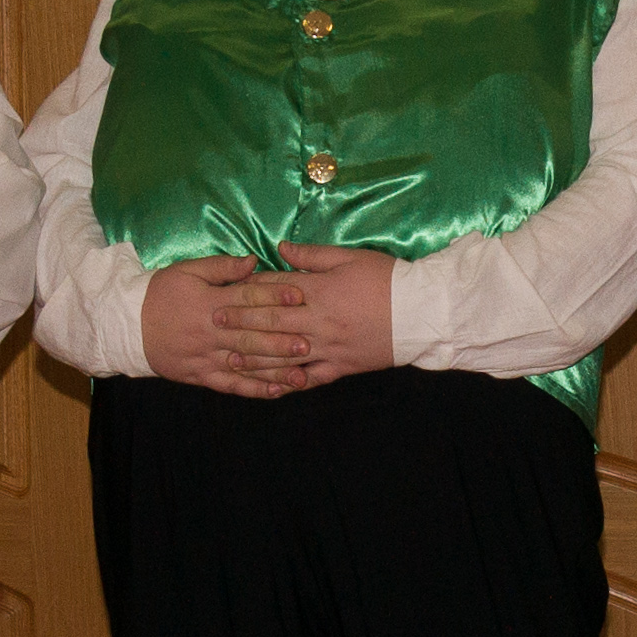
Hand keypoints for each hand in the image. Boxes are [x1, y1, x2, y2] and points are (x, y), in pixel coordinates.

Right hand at [143, 255, 311, 396]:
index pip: (245, 299)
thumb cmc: (160, 293)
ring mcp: (206, 358)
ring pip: (244, 366)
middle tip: (308, 343)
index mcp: (208, 304)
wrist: (126, 325)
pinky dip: (253, 390)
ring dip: (273, 371)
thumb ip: (221, 267)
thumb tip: (253, 262)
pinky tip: (275, 392)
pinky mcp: (201, 376)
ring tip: (300, 374)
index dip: (273, 297)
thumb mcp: (186, 271)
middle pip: (250, 337)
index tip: (299, 296)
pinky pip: (230, 386)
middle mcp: (210, 334)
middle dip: (280, 342)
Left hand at [223, 243, 395, 383]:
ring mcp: (328, 348)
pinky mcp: (341, 368)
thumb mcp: (350, 257)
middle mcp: (318, 322)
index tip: (225, 290)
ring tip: (230, 358)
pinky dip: (289, 384)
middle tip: (213, 322)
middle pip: (271, 323)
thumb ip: (312, 255)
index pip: (275, 290)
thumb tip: (280, 249)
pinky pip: (310, 379)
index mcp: (319, 292)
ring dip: (255, 358)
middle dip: (240, 323)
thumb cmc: (387, 279)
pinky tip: (270, 387)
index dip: (248, 290)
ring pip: (284, 356)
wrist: (423, 312)